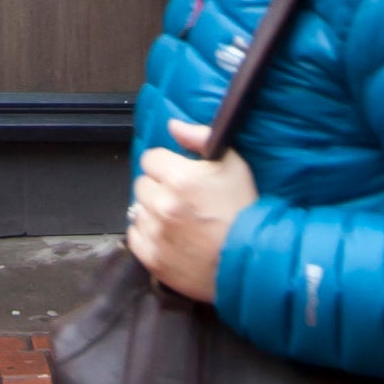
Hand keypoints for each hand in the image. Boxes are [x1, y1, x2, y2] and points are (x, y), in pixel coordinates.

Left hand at [128, 118, 258, 304]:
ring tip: (176, 219)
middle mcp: (162, 204)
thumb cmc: (242, 209)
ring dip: (152, 211)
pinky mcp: (152, 257)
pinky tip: (168, 235)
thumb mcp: (232, 164)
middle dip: (158, 187)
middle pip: (142, 183)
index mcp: (179, 178)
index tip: (179, 174)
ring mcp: (155, 233)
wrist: (248, 258)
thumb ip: (200, 138)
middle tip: (180, 198)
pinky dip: (147, 234)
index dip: (166, 164)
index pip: (151, 158)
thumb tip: (173, 126)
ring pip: (137, 209)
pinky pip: (134, 236)